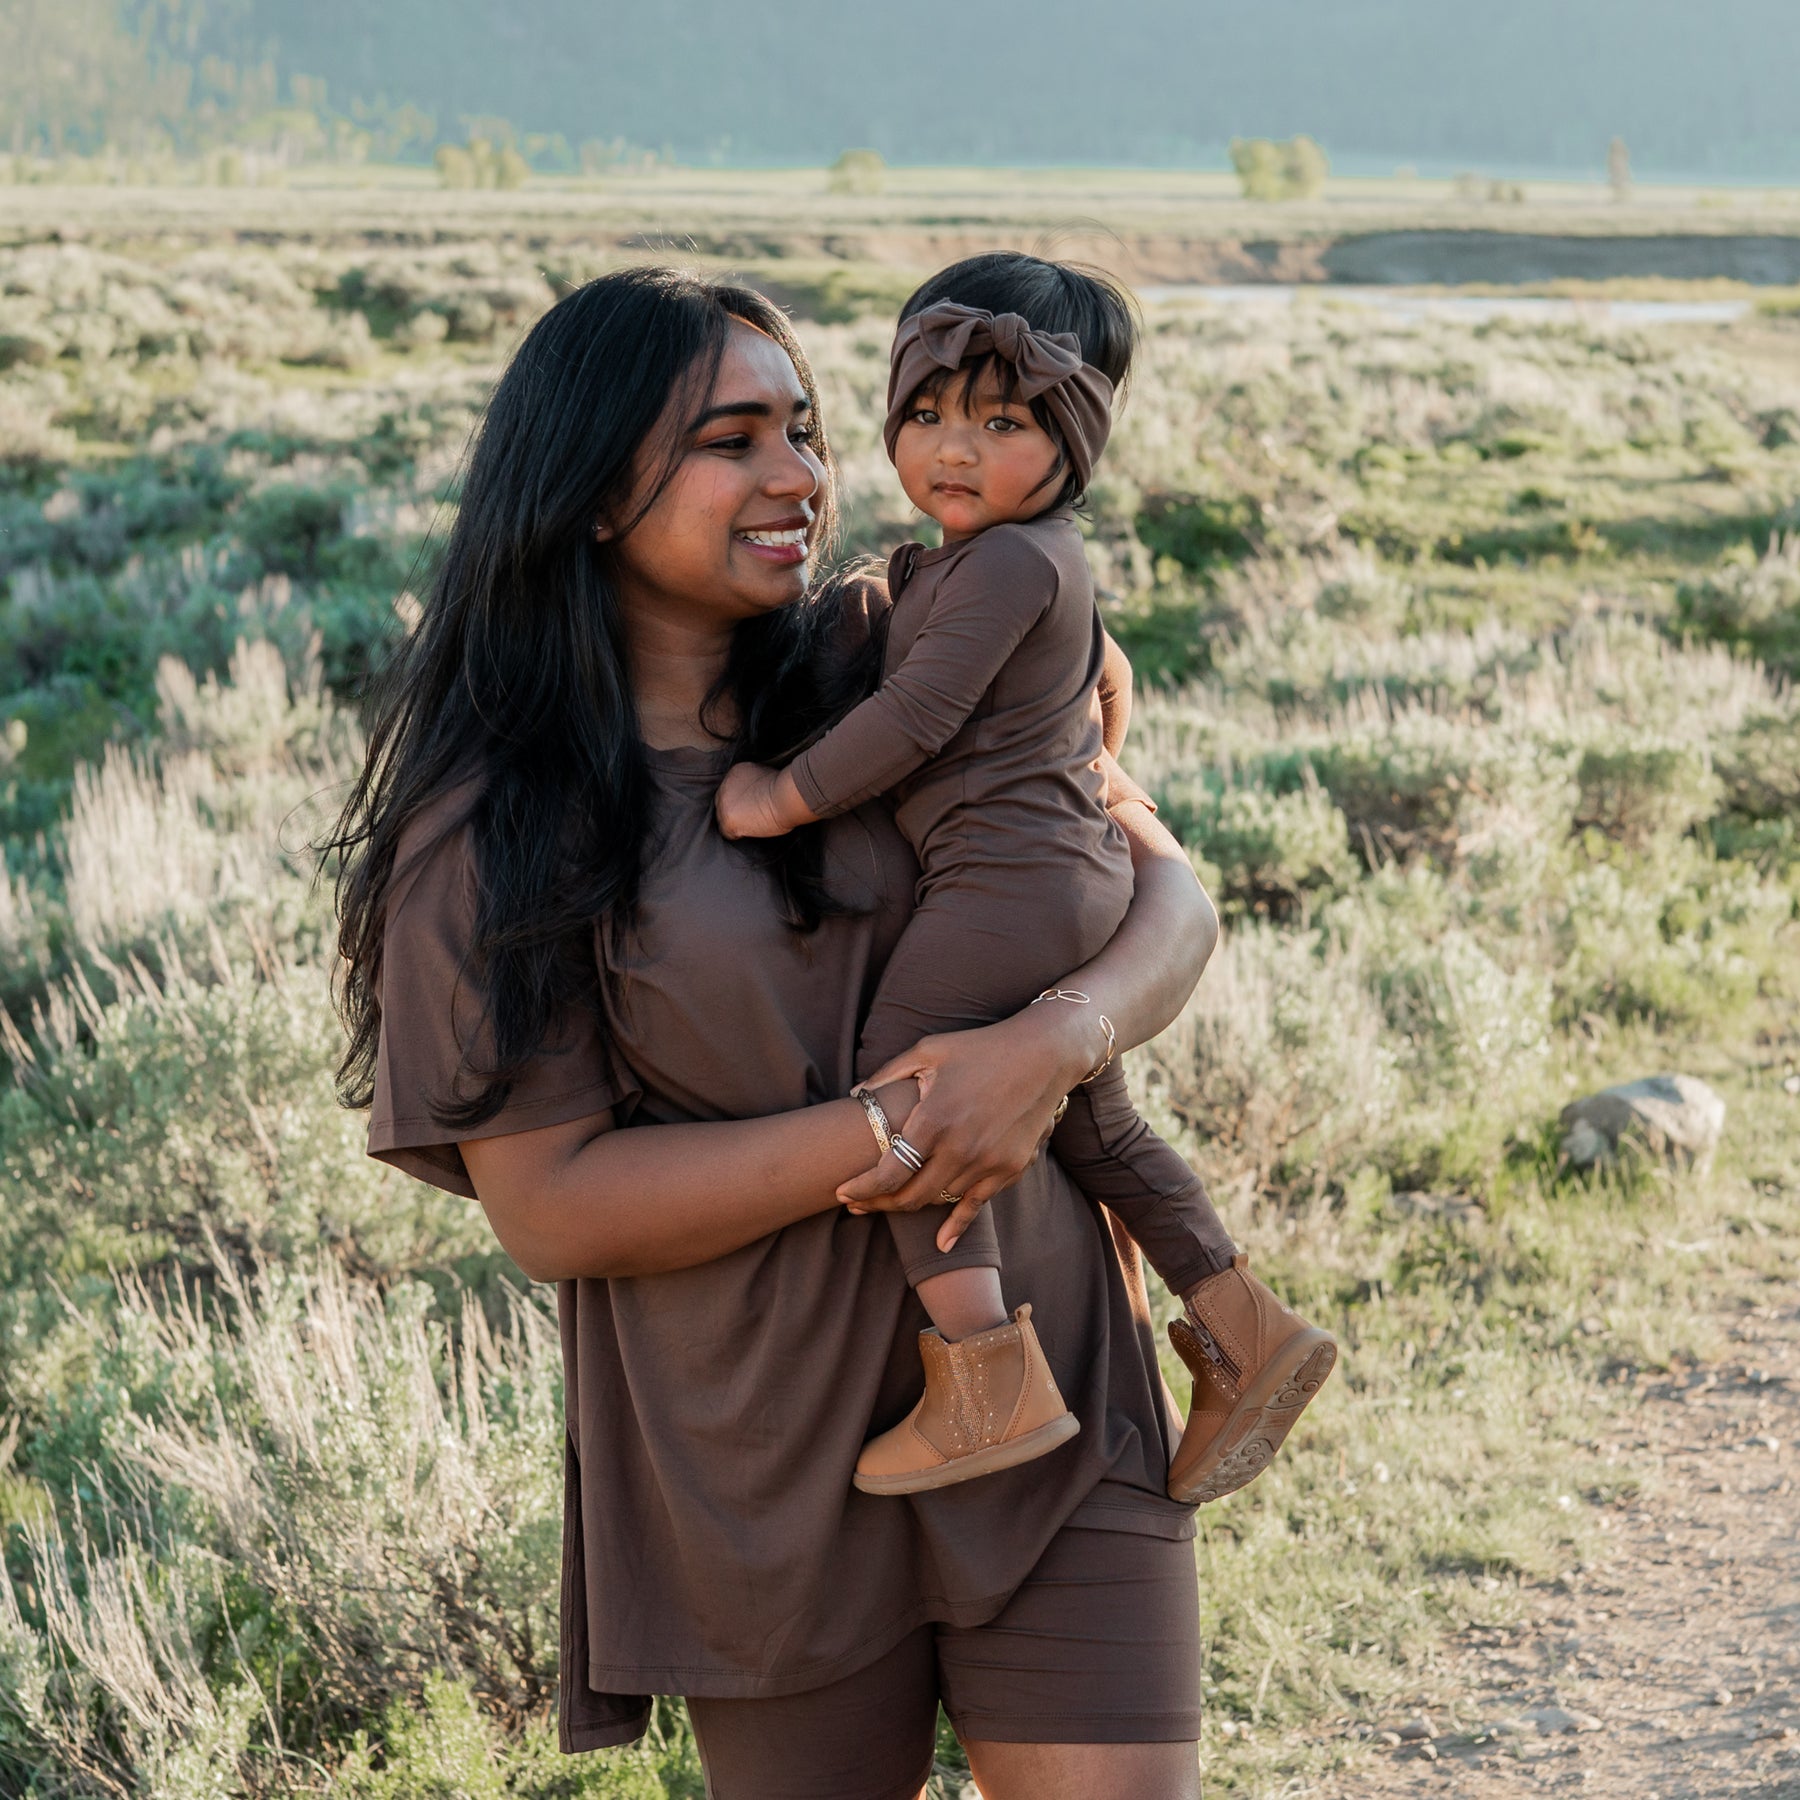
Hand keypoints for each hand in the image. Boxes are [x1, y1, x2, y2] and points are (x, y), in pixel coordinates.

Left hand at [715, 762, 803, 839]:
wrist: (785, 797)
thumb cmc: (784, 789)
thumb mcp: (767, 775)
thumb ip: (755, 784)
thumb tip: (755, 795)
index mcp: (735, 772)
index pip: (731, 791)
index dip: (742, 801)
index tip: (753, 805)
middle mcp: (725, 786)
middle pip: (724, 804)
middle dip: (737, 811)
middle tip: (753, 816)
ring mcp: (724, 804)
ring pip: (724, 819)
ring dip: (737, 823)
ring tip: (755, 823)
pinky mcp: (728, 820)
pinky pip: (727, 833)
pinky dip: (738, 834)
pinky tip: (752, 830)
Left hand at [836, 1002, 1097, 1250]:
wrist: (1043, 1054)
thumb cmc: (980, 1048)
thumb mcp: (929, 1050)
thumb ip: (888, 1074)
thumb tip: (855, 1095)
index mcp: (934, 1119)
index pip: (888, 1172)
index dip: (861, 1189)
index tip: (843, 1193)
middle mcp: (959, 1147)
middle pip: (910, 1195)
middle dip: (878, 1205)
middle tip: (857, 1206)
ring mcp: (987, 1162)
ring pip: (939, 1200)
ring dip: (910, 1207)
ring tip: (888, 1205)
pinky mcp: (1009, 1168)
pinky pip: (975, 1204)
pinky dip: (956, 1226)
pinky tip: (942, 1243)